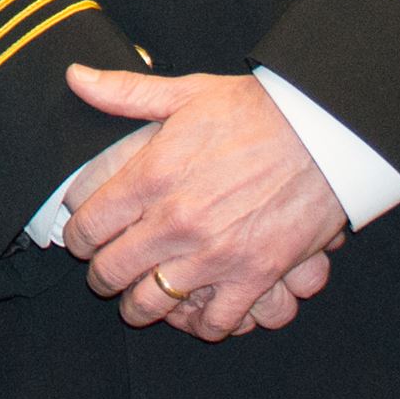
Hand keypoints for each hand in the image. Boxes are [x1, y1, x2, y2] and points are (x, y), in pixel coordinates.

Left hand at [61, 65, 347, 341]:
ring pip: (153, 304)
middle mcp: (176, 222)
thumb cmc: (254, 111)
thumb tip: (75, 76)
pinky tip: (196, 309)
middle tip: (106, 274)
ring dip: (142, 306)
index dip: (77, 238)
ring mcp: (215, 254)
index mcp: (151, 177)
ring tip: (141, 299)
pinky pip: (215, 321)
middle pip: (112, 272)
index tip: (82, 240)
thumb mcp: (183, 93)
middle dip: (102, 276)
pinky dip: (201, 322)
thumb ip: (122, 92)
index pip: (89, 226)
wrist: (325, 134)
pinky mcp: (255, 276)